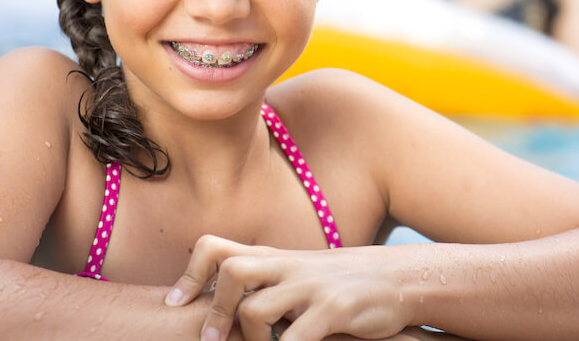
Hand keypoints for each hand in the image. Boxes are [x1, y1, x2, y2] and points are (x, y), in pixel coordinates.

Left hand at [164, 235, 413, 340]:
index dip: (190, 274)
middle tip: (213, 340)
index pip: (216, 247)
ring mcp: (312, 286)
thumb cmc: (344, 285)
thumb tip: (226, 310)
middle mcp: (289, 266)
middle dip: (214, 310)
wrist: (400, 279)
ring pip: (256, 309)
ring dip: (251, 340)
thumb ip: (268, 284)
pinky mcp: (335, 309)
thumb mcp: (301, 275)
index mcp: (275, 258)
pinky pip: (296, 339)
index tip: (177, 303)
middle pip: (232, 270)